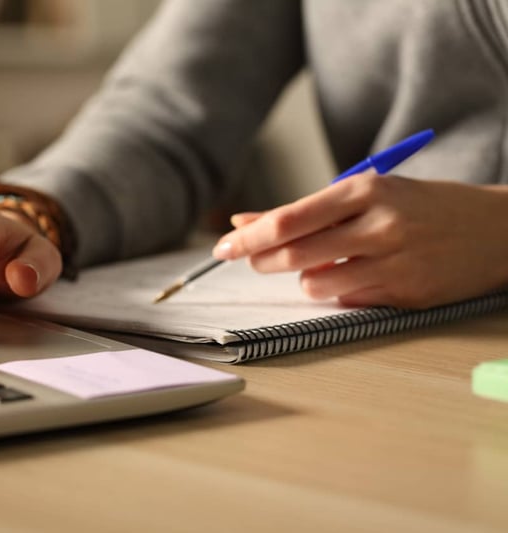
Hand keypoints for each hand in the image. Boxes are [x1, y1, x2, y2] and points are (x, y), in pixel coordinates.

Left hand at [212, 173, 507, 307]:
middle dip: (262, 261)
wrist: (494, 229)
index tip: (222, 247)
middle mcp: (379, 226)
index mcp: (365, 191)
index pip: (289, 219)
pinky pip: (346, 300)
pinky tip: (354, 276)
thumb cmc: (420, 206)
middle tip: (254, 260)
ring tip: (320, 265)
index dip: (248, 238)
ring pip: (315, 285)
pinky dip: (337, 291)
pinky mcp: (405, 295)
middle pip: (294, 254)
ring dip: (305, 279)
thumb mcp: (366, 193)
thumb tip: (244, 221)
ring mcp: (394, 263)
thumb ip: (305, 210)